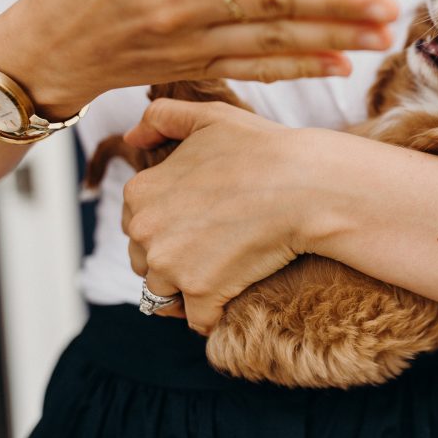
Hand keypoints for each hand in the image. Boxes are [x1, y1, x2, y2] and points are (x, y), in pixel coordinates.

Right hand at [0, 0, 399, 118]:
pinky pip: (261, 70)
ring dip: (334, 39)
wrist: (55, 52)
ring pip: (273, 41)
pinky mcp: (205, 65)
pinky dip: (303, 68)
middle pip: (263, 3)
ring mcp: (196, 42)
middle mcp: (180, 6)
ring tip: (384, 34)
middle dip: (330, 4)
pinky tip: (345, 64)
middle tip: (384, 3)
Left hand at [120, 98, 320, 333]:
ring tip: (223, 275)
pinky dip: (215, 315)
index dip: (169, 227)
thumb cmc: (264, 149)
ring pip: (166, 294)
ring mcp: (170, 265)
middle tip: (214, 250)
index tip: (200, 225)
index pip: (138, 225)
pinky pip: (199, 320)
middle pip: (147, 263)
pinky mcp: (201, 293)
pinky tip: (235, 298)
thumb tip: (130, 137)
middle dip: (174, 261)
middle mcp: (145, 230)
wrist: (306, 185)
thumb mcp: (210, 117)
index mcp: (140, 192)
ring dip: (190, 291)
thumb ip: (162, 118)